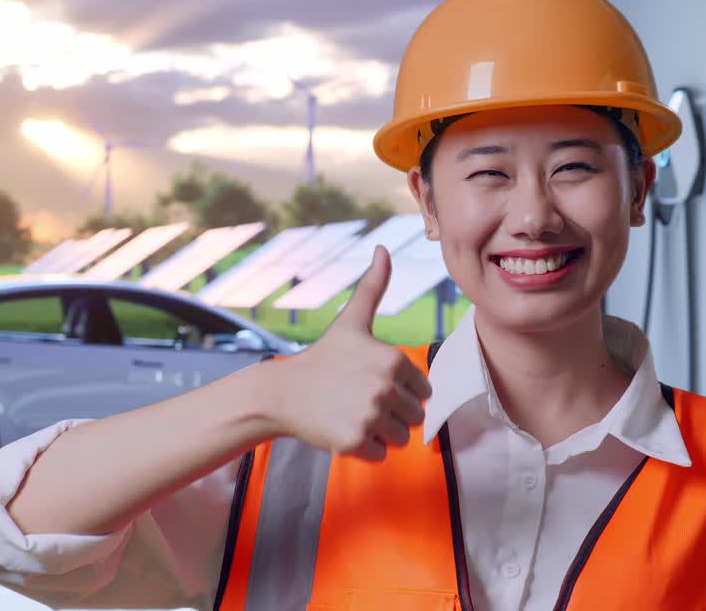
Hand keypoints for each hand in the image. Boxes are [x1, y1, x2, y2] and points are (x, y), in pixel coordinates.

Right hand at [268, 245, 432, 460]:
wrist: (282, 392)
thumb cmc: (323, 357)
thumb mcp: (352, 321)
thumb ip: (374, 286)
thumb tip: (383, 249)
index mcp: (394, 359)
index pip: (423, 392)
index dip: (401, 392)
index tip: (372, 383)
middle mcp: (385, 386)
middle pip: (415, 417)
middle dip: (392, 414)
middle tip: (360, 402)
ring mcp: (370, 415)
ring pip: (401, 438)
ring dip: (380, 433)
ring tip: (352, 415)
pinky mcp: (355, 441)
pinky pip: (381, 455)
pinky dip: (365, 450)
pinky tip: (343, 430)